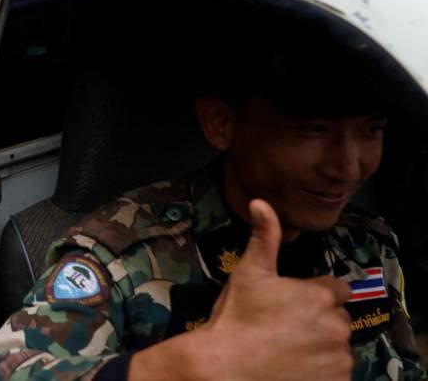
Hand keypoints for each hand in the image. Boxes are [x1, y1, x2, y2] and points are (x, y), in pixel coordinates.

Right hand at [130, 200, 351, 380]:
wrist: (227, 368)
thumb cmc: (236, 318)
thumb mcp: (248, 274)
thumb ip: (263, 238)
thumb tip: (261, 203)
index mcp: (319, 296)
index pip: (338, 289)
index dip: (317, 295)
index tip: (294, 304)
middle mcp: (336, 326)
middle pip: (338, 318)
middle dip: (319, 321)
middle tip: (286, 328)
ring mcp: (339, 358)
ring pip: (338, 347)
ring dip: (322, 347)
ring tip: (288, 350)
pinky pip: (337, 372)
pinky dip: (323, 371)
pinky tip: (295, 368)